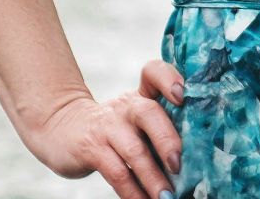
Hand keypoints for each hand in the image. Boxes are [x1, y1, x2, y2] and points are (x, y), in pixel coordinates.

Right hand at [28, 59, 186, 198]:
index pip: (153, 72)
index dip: (168, 79)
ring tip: (167, 196)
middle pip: (149, 113)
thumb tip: (197, 163)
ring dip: (153, 177)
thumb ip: (160, 128)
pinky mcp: (91, 148)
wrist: (61, 128)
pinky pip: (116, 173)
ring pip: (134, 151)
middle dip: (167, 140)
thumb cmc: (113, 129)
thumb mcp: (135, 118)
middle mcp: (126, 107)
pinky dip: (133, 192)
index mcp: (141, 96)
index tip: (182, 95)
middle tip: (180, 165)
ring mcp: (107, 127)